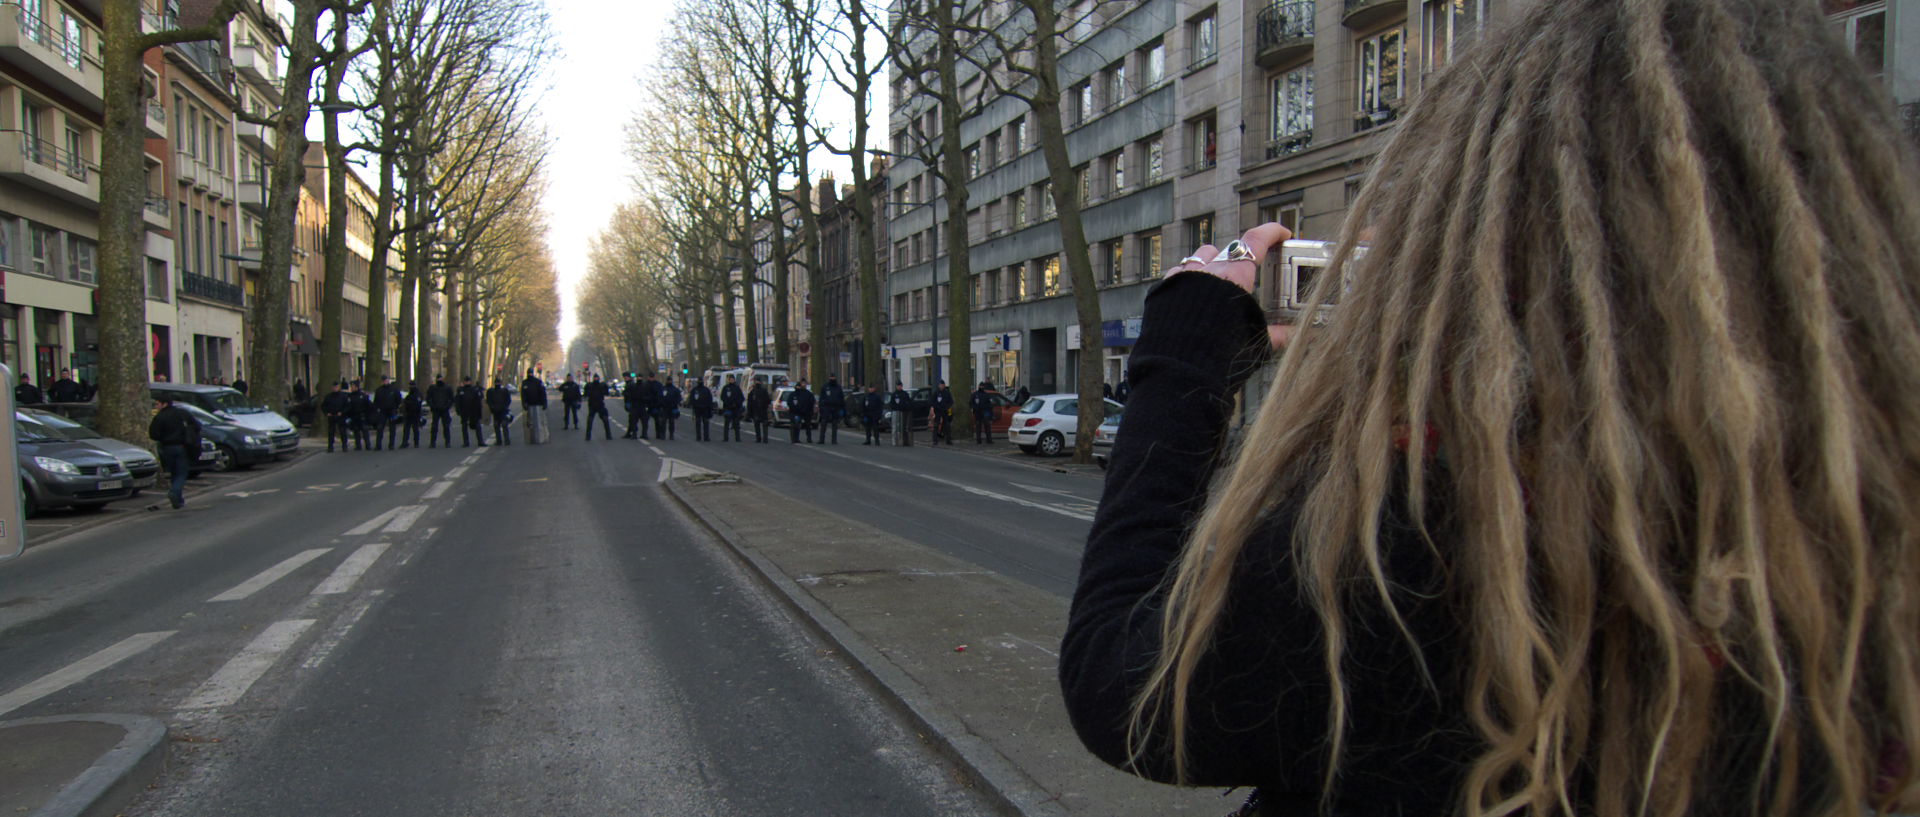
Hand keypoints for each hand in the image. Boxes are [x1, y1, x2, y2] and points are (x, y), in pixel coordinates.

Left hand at [1165, 221, 1293, 346]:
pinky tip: (1193, 293)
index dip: (1271, 233)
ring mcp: (1184, 277)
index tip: (1281, 233)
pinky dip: (1189, 278)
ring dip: (1213, 262)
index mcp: (1234, 275)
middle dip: (1242, 256)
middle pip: (1228, 249)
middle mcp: (1208, 270)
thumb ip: (1276, 334)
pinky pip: (1179, 273)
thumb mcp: (1253, 341)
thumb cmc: (1218, 351)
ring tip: (1219, 279)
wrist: (1178, 364)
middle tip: (1249, 270)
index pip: (1256, 241)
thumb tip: (1293, 333)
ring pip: (1201, 257)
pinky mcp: (1166, 290)